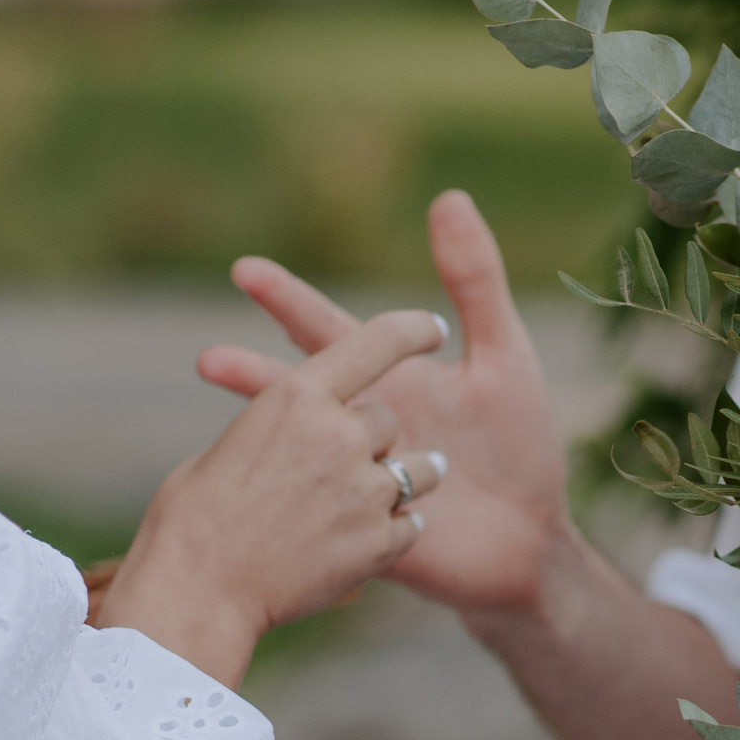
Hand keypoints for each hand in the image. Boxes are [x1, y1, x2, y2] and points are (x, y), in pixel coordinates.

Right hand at [95, 309, 446, 687]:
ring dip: (398, 482)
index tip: (433, 327)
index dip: (410, 331)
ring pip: (417, 471)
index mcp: (297, 396)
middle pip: (388, 421)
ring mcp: (364, 490)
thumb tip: (299, 437)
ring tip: (363, 505)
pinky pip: (409, 525)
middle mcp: (340, 435)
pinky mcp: (377, 542)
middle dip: (370, 442)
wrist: (195, 592)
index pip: (375, 343)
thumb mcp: (229, 448)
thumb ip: (280, 432)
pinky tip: (357, 546)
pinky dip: (392, 533)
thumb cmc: (191, 519)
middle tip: (334, 474)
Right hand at [212, 190, 569, 617]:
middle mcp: (360, 428)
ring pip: (322, 452)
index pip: (324, 330)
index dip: (286, 298)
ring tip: (277, 445)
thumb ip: (476, 281)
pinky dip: (341, 509)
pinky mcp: (370, 536)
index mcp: (384, 384)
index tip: (243, 270)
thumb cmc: (517, 444)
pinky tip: (306, 518)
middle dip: (256, 374)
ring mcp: (359, 483)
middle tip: (208, 358)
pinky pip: (355, 511)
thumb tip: (447, 195)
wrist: (532, 544)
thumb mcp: (505, 358)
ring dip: (304, 448)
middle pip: (302, 390)